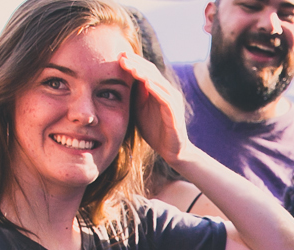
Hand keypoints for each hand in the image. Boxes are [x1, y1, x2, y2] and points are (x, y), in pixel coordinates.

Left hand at [117, 49, 187, 164]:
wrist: (172, 150)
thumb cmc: (154, 129)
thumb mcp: (139, 108)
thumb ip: (134, 93)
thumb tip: (119, 78)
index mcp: (159, 90)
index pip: (147, 70)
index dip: (134, 62)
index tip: (118, 55)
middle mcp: (168, 92)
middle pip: (152, 72)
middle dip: (137, 64)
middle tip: (121, 56)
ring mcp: (173, 103)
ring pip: (159, 83)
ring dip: (144, 74)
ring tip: (131, 67)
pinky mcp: (175, 115)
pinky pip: (166, 100)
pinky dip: (157, 91)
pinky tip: (147, 84)